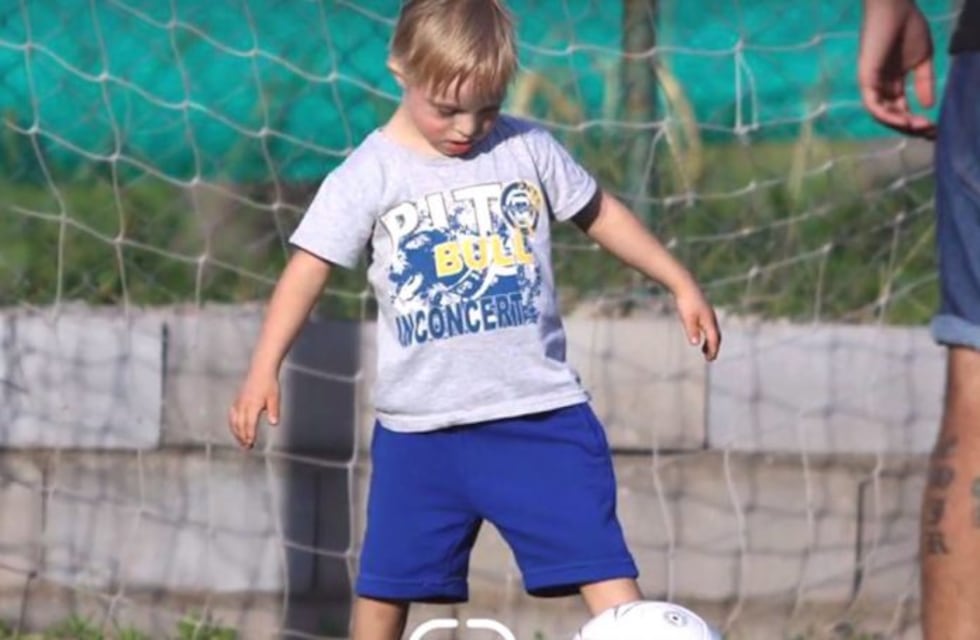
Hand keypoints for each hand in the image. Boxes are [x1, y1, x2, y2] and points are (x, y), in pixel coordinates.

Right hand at [228, 372, 279, 448]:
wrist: (261, 371)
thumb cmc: (269, 384)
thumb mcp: (275, 397)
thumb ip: (274, 411)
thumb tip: (274, 423)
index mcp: (253, 405)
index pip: (249, 424)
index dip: (250, 435)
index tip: (251, 443)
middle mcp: (243, 404)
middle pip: (240, 425)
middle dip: (243, 437)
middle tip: (247, 447)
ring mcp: (238, 402)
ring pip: (234, 421)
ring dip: (237, 433)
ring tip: (242, 442)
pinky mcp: (237, 400)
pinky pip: (232, 415)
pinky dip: (233, 424)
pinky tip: (236, 430)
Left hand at [674, 284, 720, 360]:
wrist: (685, 285)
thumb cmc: (686, 302)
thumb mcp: (687, 318)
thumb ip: (692, 330)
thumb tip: (695, 343)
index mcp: (709, 321)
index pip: (714, 340)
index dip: (713, 350)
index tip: (709, 360)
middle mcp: (711, 318)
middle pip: (716, 336)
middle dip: (714, 348)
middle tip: (710, 358)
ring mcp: (708, 314)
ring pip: (713, 331)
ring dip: (711, 341)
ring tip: (704, 350)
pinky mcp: (703, 310)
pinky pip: (708, 325)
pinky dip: (707, 334)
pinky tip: (699, 334)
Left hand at [858, 0, 935, 137]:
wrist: (897, 9)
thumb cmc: (908, 28)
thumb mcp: (922, 59)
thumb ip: (924, 82)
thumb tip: (929, 105)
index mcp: (892, 83)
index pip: (902, 110)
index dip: (917, 122)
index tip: (935, 130)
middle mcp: (880, 87)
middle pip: (892, 116)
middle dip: (911, 128)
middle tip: (931, 133)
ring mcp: (871, 84)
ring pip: (882, 115)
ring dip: (901, 124)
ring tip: (921, 127)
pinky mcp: (865, 79)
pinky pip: (873, 105)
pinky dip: (887, 115)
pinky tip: (904, 120)